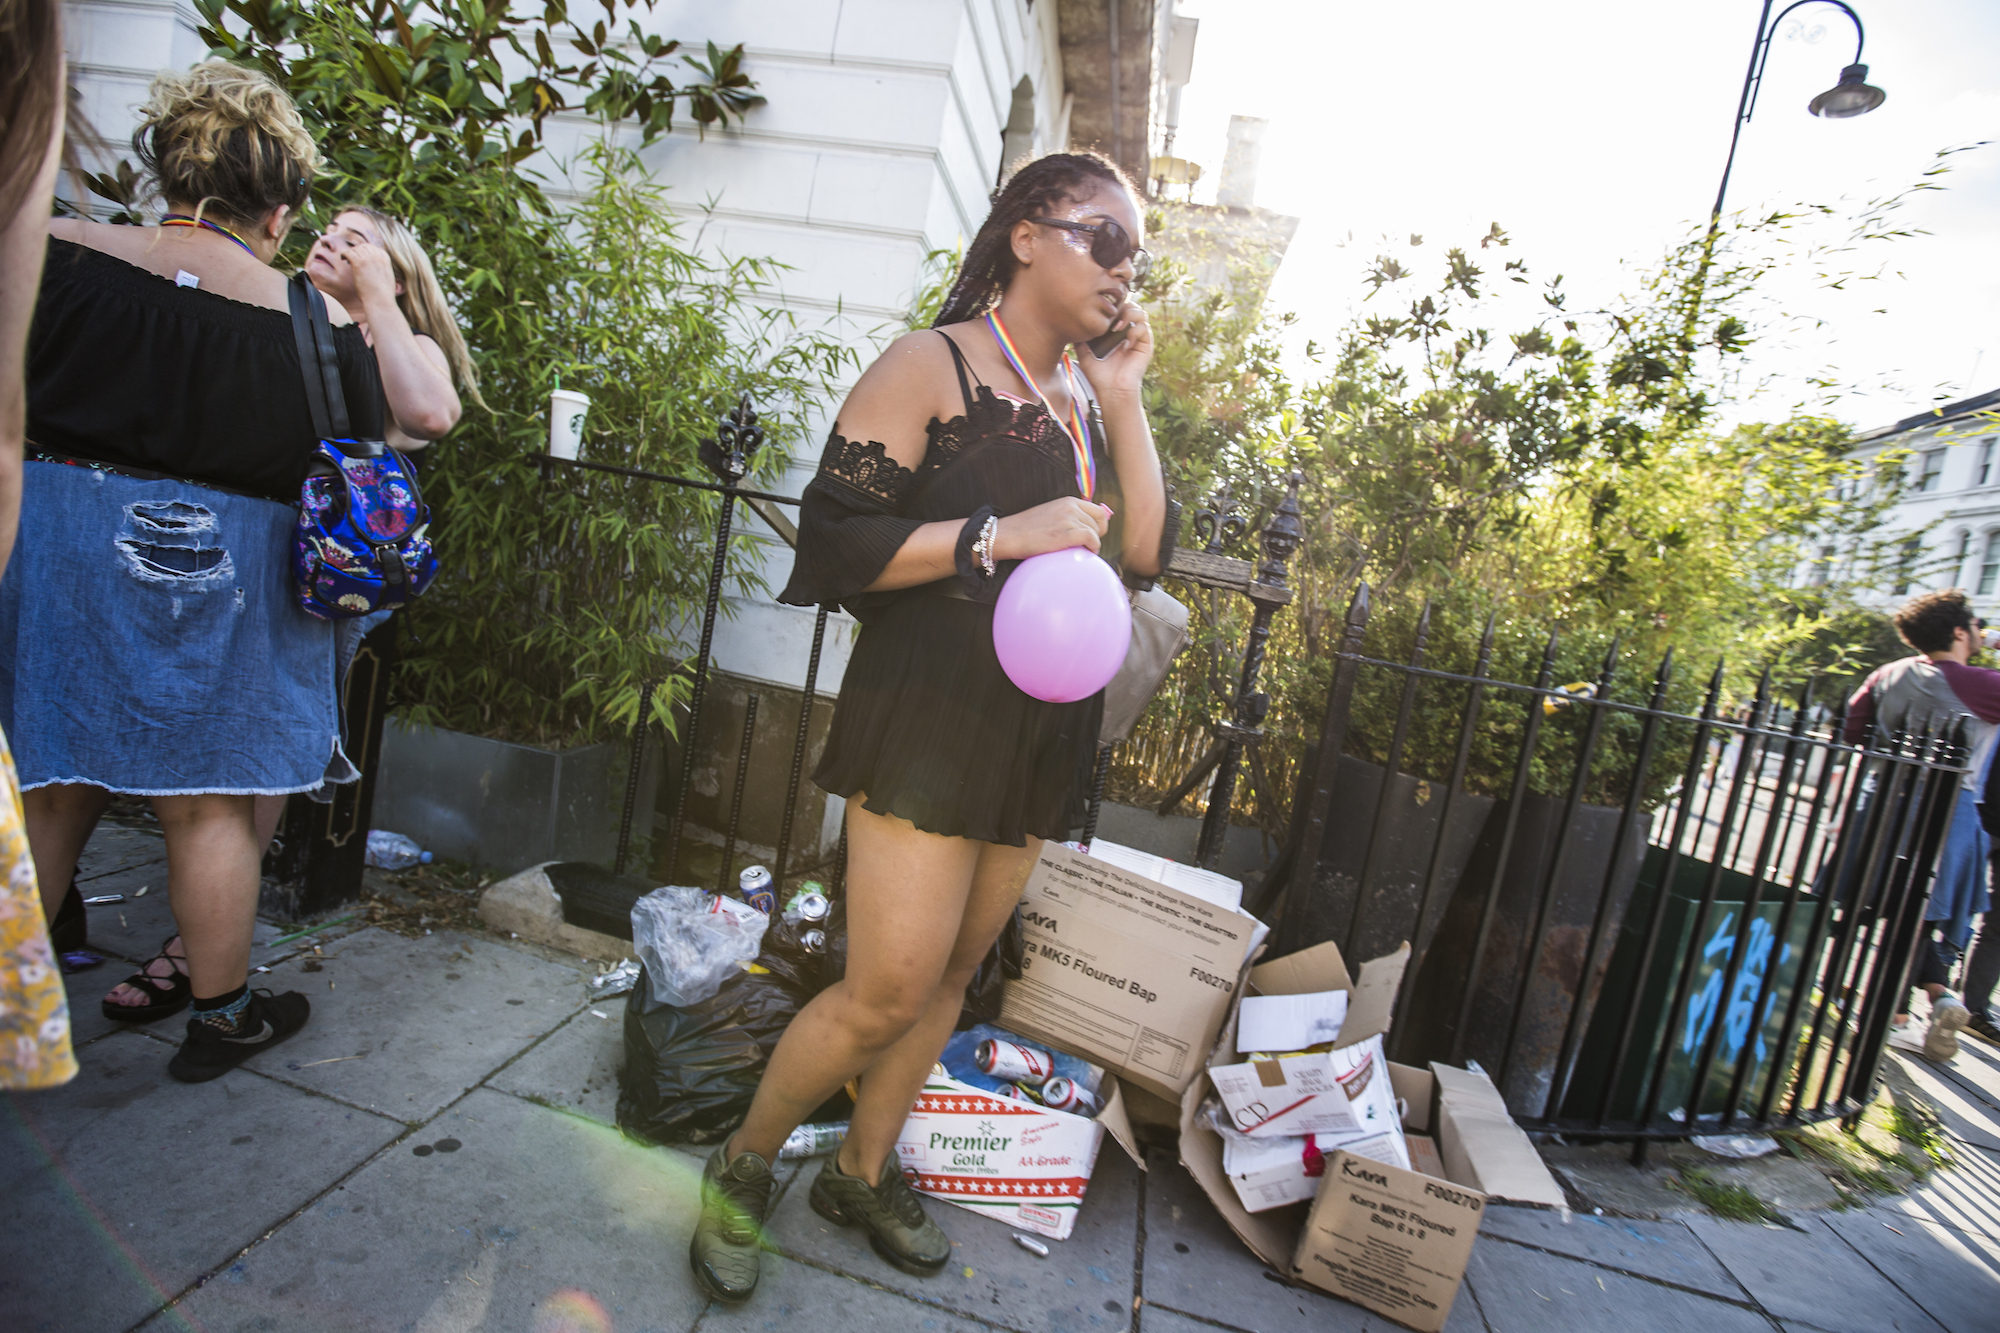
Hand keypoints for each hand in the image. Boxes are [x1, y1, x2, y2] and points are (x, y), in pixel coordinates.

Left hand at [335, 242, 399, 307]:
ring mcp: (368, 259)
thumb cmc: (384, 295)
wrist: (380, 301)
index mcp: (385, 259)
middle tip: (352, 258)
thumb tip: (377, 273)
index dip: (366, 251)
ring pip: (355, 249)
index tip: (362, 257)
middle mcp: (377, 256)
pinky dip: (344, 254)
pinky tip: (343, 259)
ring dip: (350, 253)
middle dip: (357, 250)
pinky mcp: (358, 263)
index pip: (374, 248)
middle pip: (364, 246)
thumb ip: (383, 271)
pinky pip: (348, 252)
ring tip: (346, 260)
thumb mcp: (388, 279)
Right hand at [994, 497, 1112, 558]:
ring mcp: (1068, 519)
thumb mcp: (1050, 514)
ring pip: (1095, 533)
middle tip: (1086, 547)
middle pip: (1099, 523)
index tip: (1093, 536)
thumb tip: (1086, 528)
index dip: (1099, 526)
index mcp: (1068, 501)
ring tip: (1082, 552)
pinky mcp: (1066, 533)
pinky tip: (1085, 554)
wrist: (1008, 535)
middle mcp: (1070, 507)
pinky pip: (1091, 540)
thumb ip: (1067, 516)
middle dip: (1096, 536)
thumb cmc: (1026, 529)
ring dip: (1093, 545)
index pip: (1098, 511)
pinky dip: (1093, 548)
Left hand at [1073, 298, 1151, 400]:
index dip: (1111, 305)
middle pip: (1130, 305)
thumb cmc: (1099, 375)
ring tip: (1117, 328)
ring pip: (1141, 312)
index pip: (1117, 307)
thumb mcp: (1084, 352)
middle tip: (1110, 318)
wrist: (1111, 390)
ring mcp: (1138, 337)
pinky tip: (1125, 344)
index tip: (1100, 311)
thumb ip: (1080, 338)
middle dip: (1121, 307)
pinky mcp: (1146, 345)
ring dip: (1129, 316)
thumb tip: (1070, 324)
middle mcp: (1128, 331)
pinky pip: (1144, 328)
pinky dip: (1134, 332)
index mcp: (1115, 330)